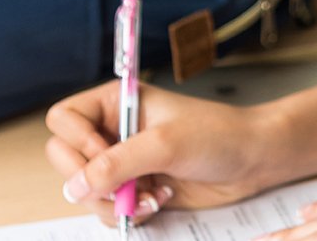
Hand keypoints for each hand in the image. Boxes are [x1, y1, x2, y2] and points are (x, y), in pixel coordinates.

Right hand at [44, 81, 281, 226]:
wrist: (252, 161)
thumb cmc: (218, 135)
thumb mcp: (166, 144)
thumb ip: (117, 164)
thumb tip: (76, 186)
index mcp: (116, 104)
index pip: (63, 120)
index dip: (77, 142)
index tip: (105, 154)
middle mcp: (114, 132)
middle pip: (66, 160)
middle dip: (94, 181)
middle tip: (123, 186)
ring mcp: (124, 163)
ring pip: (86, 192)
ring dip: (116, 202)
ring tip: (153, 196)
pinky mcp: (136, 188)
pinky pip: (110, 209)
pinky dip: (131, 213)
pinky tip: (161, 200)